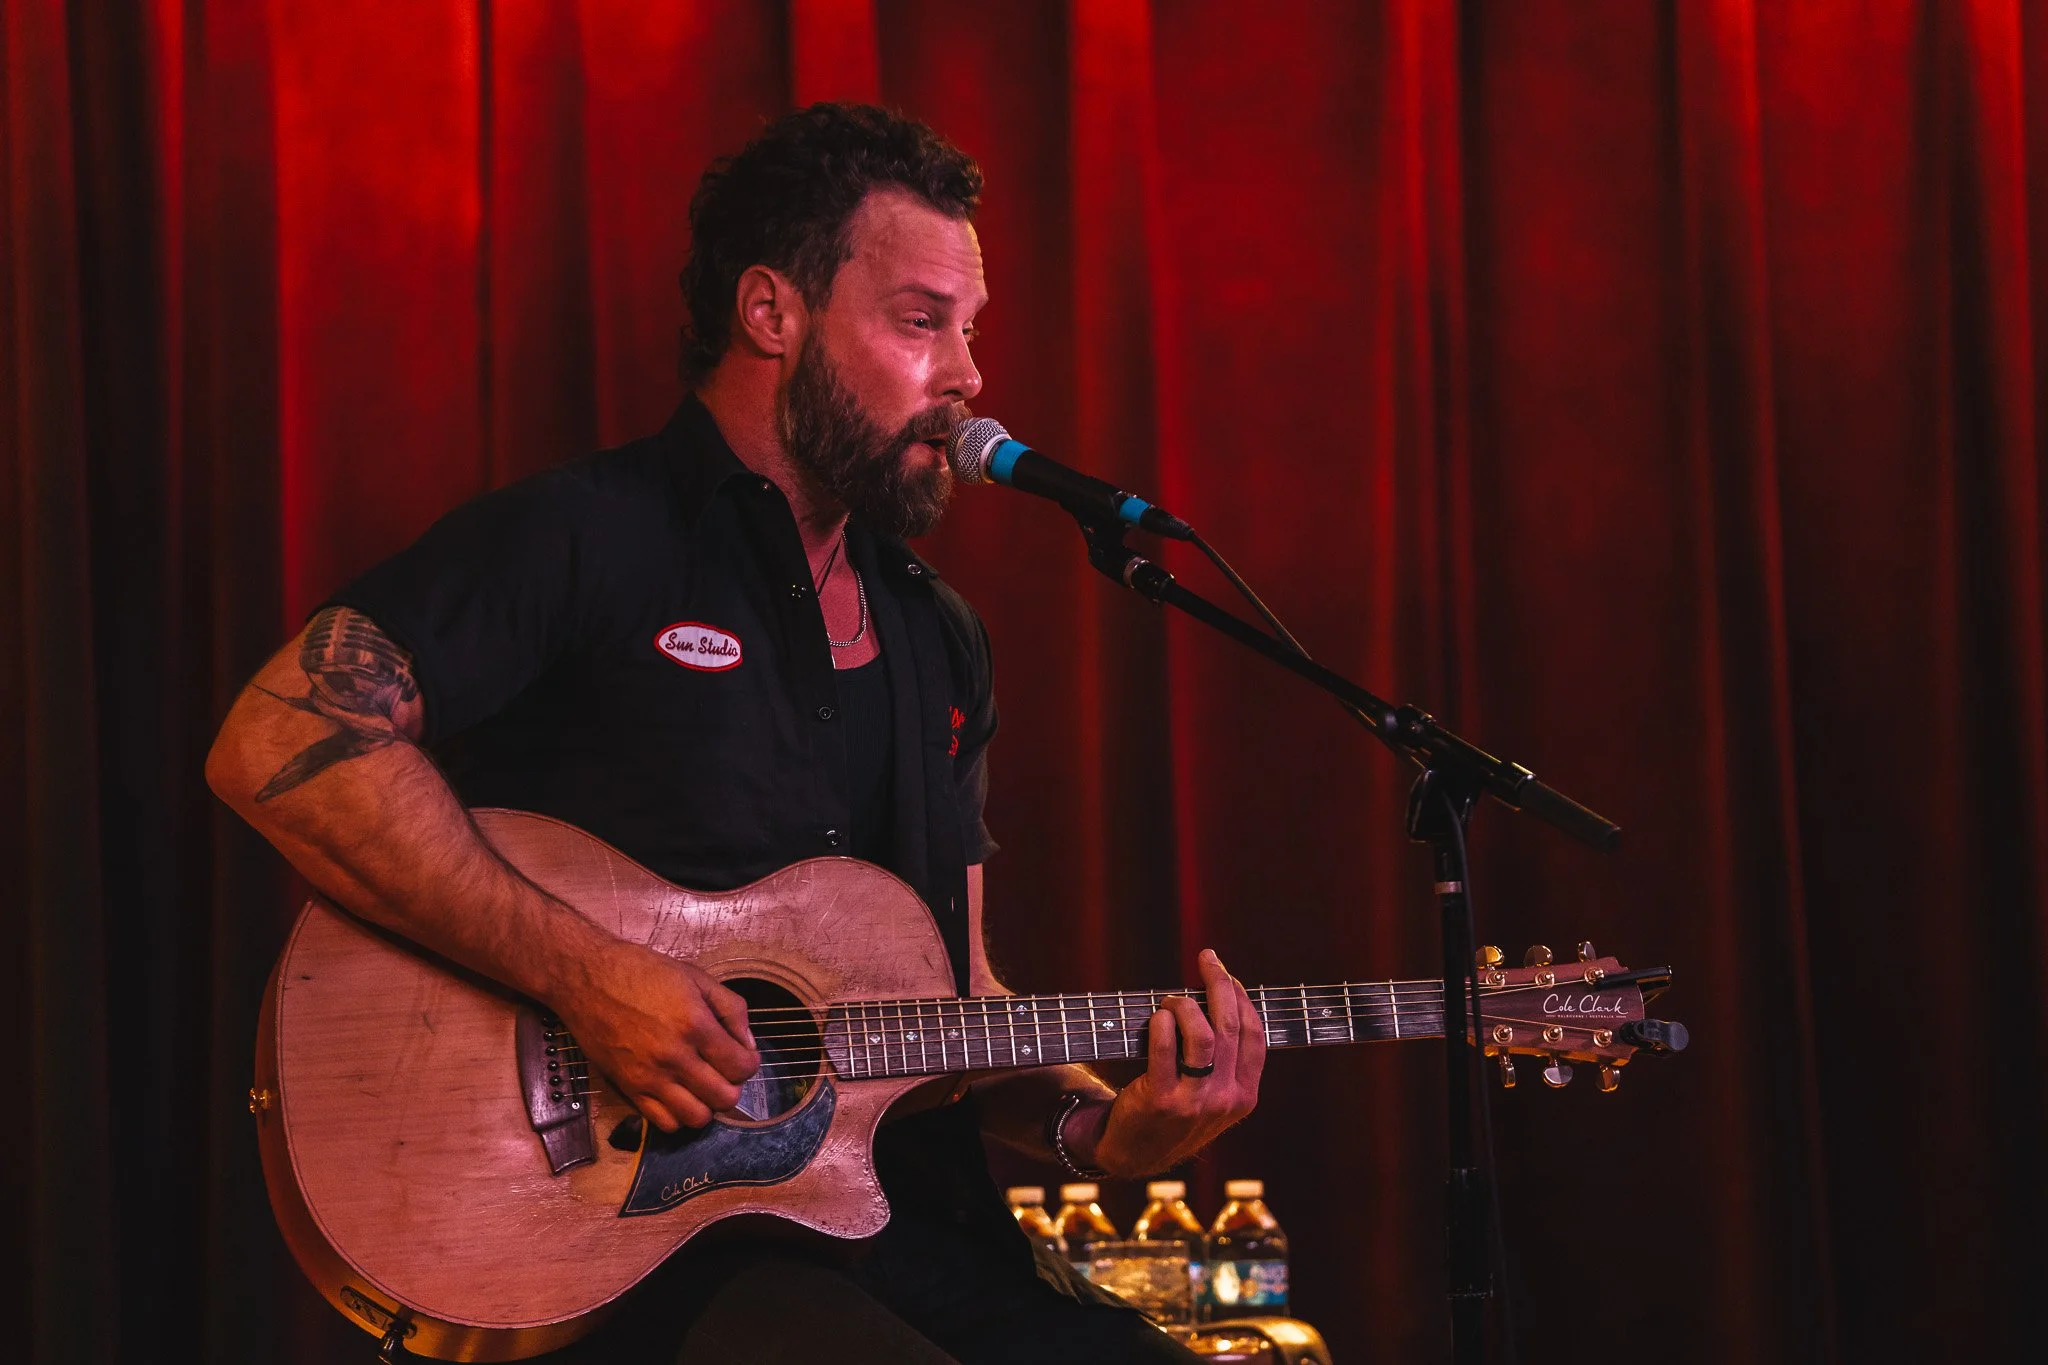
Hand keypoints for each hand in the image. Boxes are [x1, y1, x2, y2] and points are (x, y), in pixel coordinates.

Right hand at [554, 938, 759, 1131]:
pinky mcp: (628, 1088)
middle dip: (732, 1085)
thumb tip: (748, 1044)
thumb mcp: (696, 977)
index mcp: (695, 1024)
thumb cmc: (641, 971)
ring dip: (707, 1104)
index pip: (741, 1067)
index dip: (749, 1063)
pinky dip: (678, 1115)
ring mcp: (649, 1077)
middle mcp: (674, 1056)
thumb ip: (731, 1010)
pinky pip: (664, 1123)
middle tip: (722, 1068)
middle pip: (725, 1098)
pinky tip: (677, 1093)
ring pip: (697, 1118)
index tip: (742, 1054)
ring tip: (700, 1083)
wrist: (585, 978)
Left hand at [1077, 948, 1265, 1176]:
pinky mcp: (1162, 1100)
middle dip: (1219, 984)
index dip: (1242, 998)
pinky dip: (1161, 1022)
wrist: (1137, 1153)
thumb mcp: (1214, 1095)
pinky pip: (1165, 1047)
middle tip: (1206, 960)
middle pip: (1230, 1027)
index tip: (1228, 974)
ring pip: (1202, 1034)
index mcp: (1244, 1095)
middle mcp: (1225, 1098)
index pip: (1255, 1034)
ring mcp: (1194, 1101)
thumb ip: (1225, 1058)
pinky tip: (1156, 1018)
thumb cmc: (1176, 1111)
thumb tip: (1222, 994)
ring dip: (1185, 1005)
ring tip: (1171, 1001)